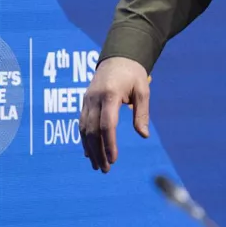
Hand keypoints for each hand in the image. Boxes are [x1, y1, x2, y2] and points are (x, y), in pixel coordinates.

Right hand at [80, 56, 150, 172]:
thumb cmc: (133, 74)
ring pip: (84, 130)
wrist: (117, 57)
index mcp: (109, 95)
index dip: (109, 144)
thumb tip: (144, 135)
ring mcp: (86, 101)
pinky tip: (89, 153)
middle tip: (106, 169)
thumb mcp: (143, 90)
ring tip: (98, 166)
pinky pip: (82, 124)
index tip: (114, 159)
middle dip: (98, 152)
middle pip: (92, 131)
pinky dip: (84, 140)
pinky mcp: (84, 102)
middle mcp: (93, 99)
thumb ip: (142, 113)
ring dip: (90, 149)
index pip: (107, 125)